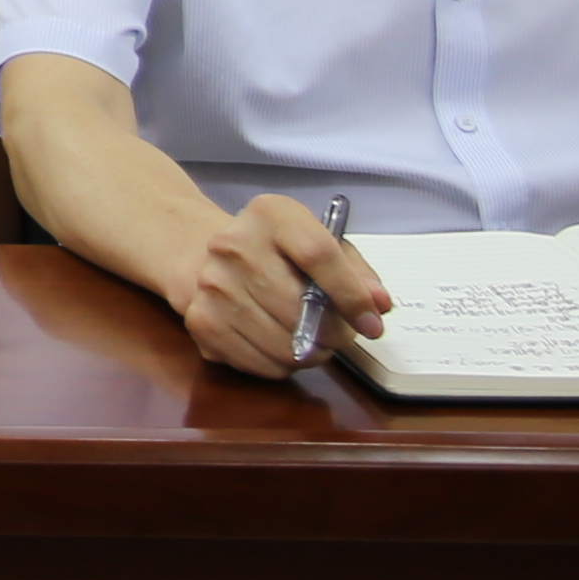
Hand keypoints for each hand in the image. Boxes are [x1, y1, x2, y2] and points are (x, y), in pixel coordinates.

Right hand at [175, 191, 382, 378]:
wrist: (205, 257)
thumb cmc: (279, 254)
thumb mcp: (322, 244)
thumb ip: (356, 273)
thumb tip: (378, 305)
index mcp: (270, 214)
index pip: (318, 254)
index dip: (351, 295)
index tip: (371, 323)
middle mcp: (232, 244)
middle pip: (298, 307)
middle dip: (332, 334)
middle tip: (337, 335)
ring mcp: (212, 284)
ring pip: (283, 344)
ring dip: (308, 354)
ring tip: (309, 340)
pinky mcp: (201, 321)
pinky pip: (262, 364)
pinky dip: (281, 365)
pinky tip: (278, 344)